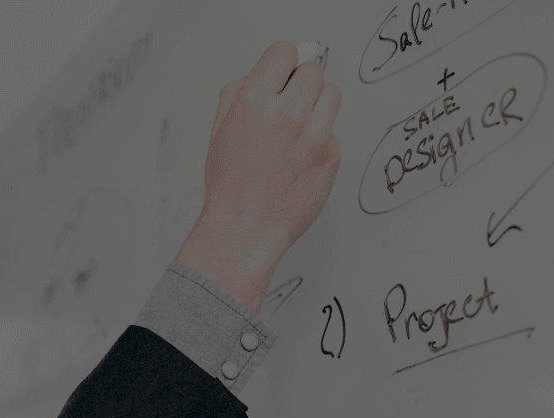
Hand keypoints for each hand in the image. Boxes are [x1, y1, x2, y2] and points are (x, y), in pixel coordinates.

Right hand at [175, 41, 340, 313]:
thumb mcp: (219, 130)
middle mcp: (287, 115)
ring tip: (299, 126)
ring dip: (317, 104)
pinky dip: (320, 138)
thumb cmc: (230, 185)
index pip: (284, 52)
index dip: (281, 61)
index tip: (281, 71)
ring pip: (331, 94)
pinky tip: (300, 157)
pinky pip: (333, 131)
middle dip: (300, 82)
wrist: (246, 229)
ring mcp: (314, 136)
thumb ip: (240, 93)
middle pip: (313, 70)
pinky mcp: (331, 156)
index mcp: (254, 102)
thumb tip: (266, 71)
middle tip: (289, 102)